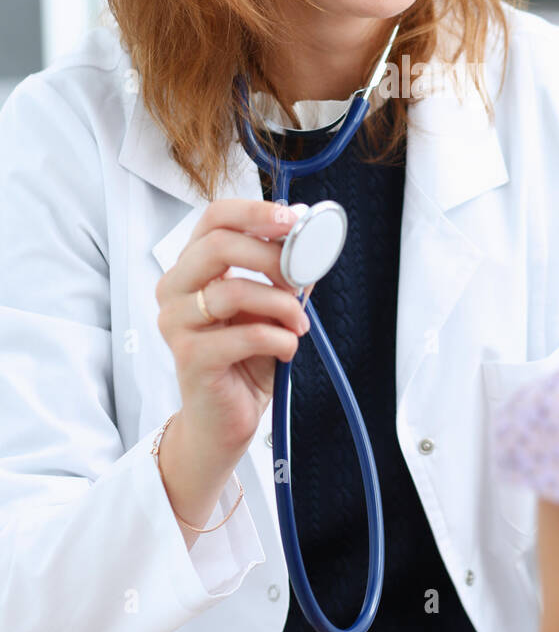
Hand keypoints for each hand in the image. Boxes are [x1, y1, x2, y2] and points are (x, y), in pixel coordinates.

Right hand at [155, 198, 310, 463]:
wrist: (223, 420)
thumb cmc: (243, 358)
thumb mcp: (269, 306)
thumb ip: (285, 272)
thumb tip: (312, 237)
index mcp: (191, 267)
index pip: (214, 218)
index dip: (255, 211)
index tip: (292, 218)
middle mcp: (174, 289)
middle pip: (219, 245)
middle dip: (272, 256)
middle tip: (299, 278)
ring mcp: (176, 323)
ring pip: (234, 289)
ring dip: (282, 304)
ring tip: (299, 323)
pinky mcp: (190, 357)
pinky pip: (246, 334)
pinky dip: (280, 338)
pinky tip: (287, 348)